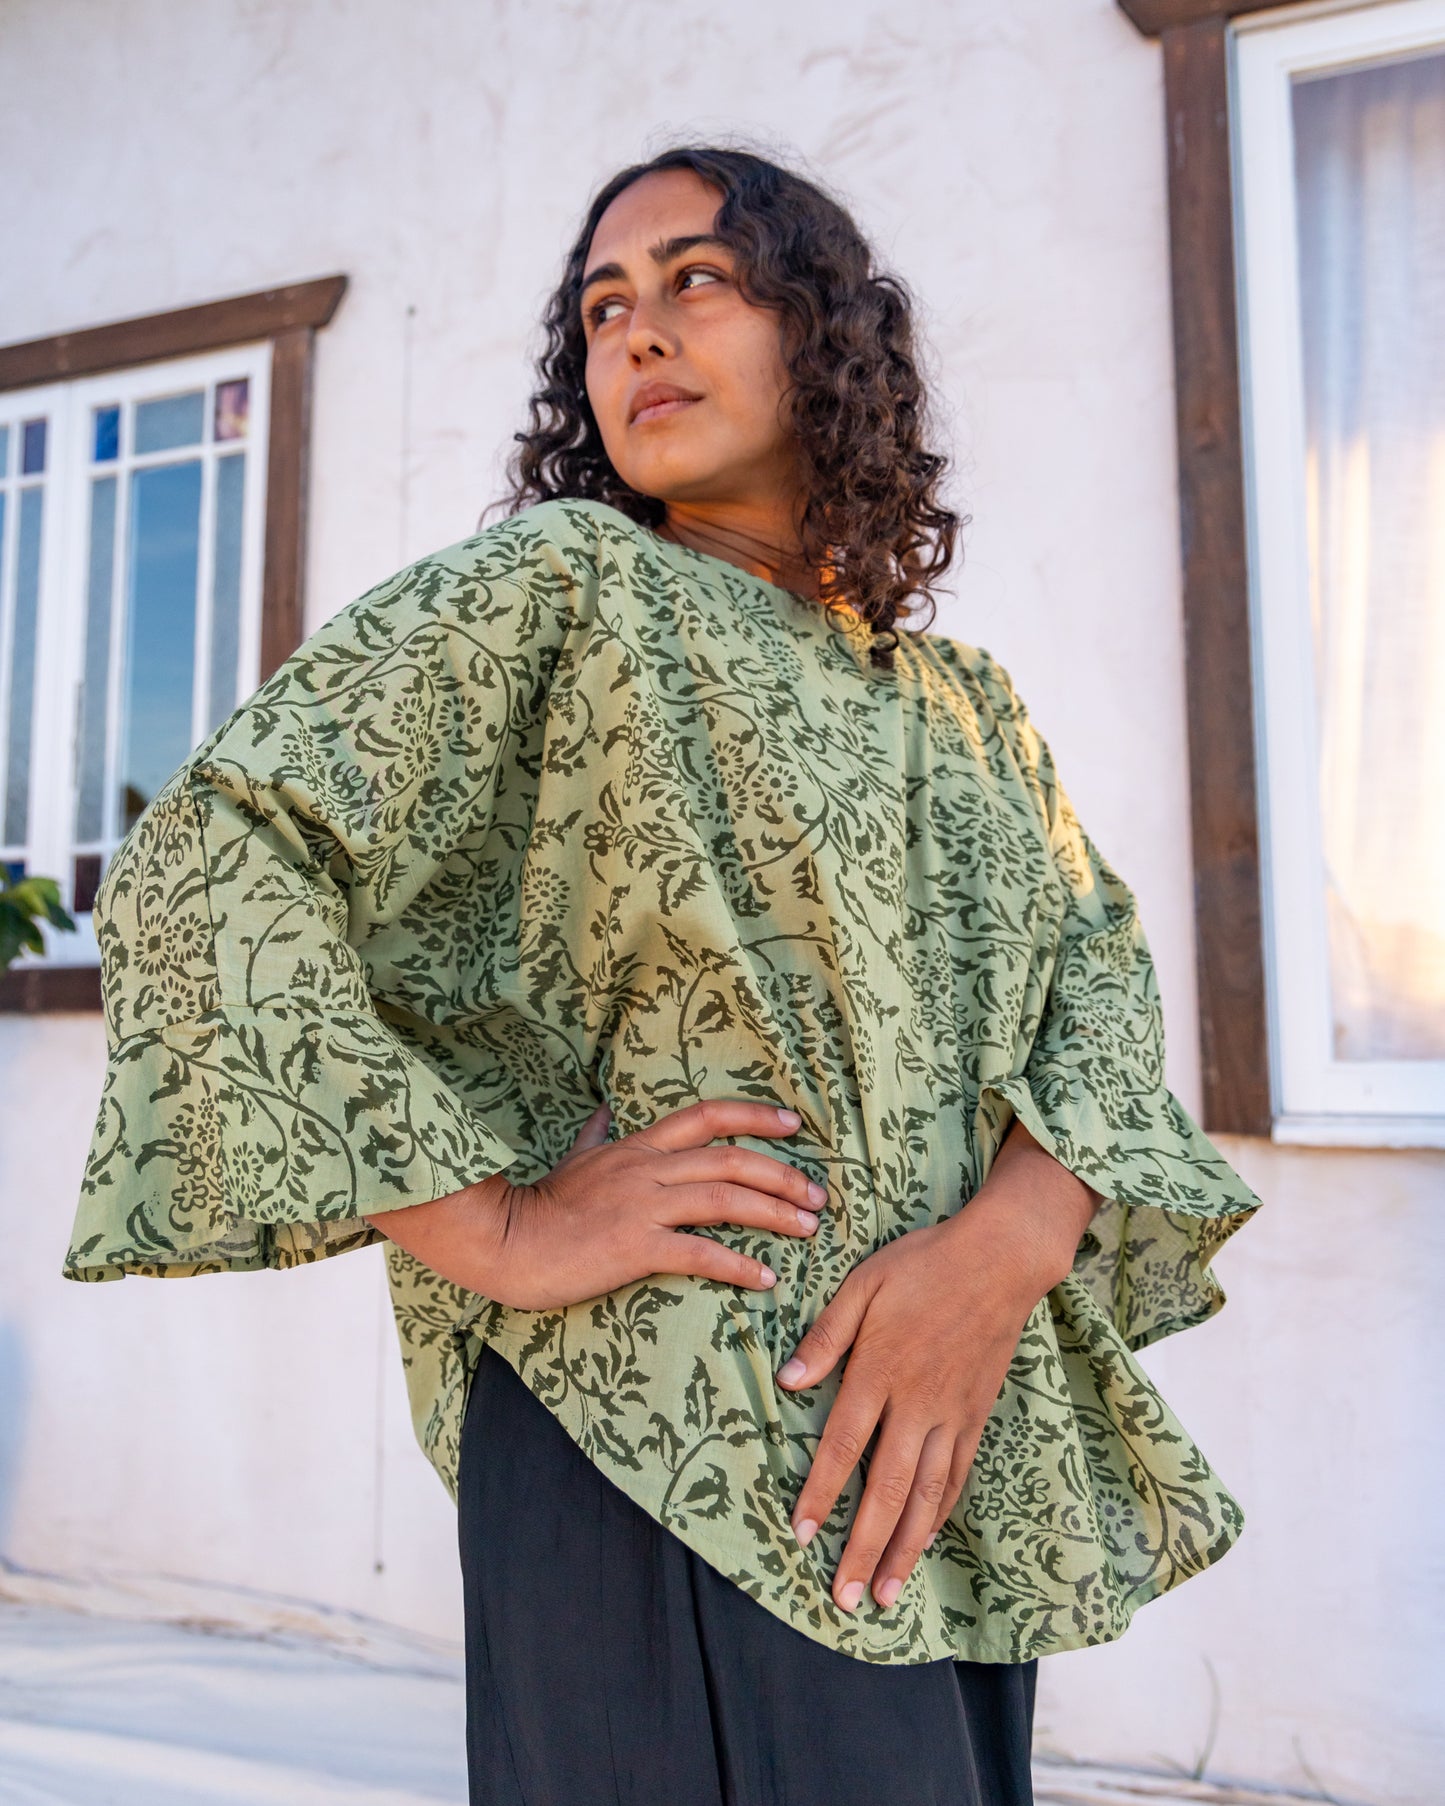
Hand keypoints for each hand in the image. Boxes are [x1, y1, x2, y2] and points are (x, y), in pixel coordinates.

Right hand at [366, 1098, 827, 1309]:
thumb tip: (604, 1109)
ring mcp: (642, 1205)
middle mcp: (647, 1168)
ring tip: (808, 1230)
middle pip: (732, 1160)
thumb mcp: (572, 1158)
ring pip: (724, 1198)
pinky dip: (737, 1264)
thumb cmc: (536, 1206)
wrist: (503, 1241)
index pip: (707, 1117)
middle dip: (783, 1175)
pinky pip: (699, 1253)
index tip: (794, 1123)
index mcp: (636, 1147)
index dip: (755, 1116)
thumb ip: (594, 1135)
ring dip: (774, 1213)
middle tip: (819, 1195)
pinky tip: (764, 1279)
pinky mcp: (634, 1246)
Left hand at [776, 1119, 1097, 1615]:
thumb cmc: (924, 1264)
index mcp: (880, 1370)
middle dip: (864, 1548)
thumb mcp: (863, 1284)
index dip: (821, 1493)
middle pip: (887, 1489)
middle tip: (845, 1599)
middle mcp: (917, 1403)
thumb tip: (789, 1381)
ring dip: (905, 1548)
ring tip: (886, 1592)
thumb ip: (826, 1336)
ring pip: (927, 1495)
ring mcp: (952, 1414)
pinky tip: (926, 1540)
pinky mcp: (977, 1414)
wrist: (1000, 1258)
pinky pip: (958, 1474)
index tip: (801, 1534)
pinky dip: (940, 1513)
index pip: (843, 1445)